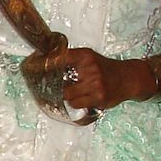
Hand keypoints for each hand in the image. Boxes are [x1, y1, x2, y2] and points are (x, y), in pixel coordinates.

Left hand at [32, 44, 148, 113]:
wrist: (129, 78)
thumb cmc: (105, 68)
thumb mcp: (89, 57)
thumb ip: (70, 59)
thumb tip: (45, 61)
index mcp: (85, 56)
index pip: (58, 59)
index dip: (44, 65)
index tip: (32, 67)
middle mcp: (90, 69)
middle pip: (59, 81)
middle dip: (53, 85)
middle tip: (48, 87)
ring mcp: (95, 85)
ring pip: (67, 95)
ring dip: (66, 95)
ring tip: (72, 92)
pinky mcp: (99, 98)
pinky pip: (77, 104)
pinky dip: (76, 102)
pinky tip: (82, 97)